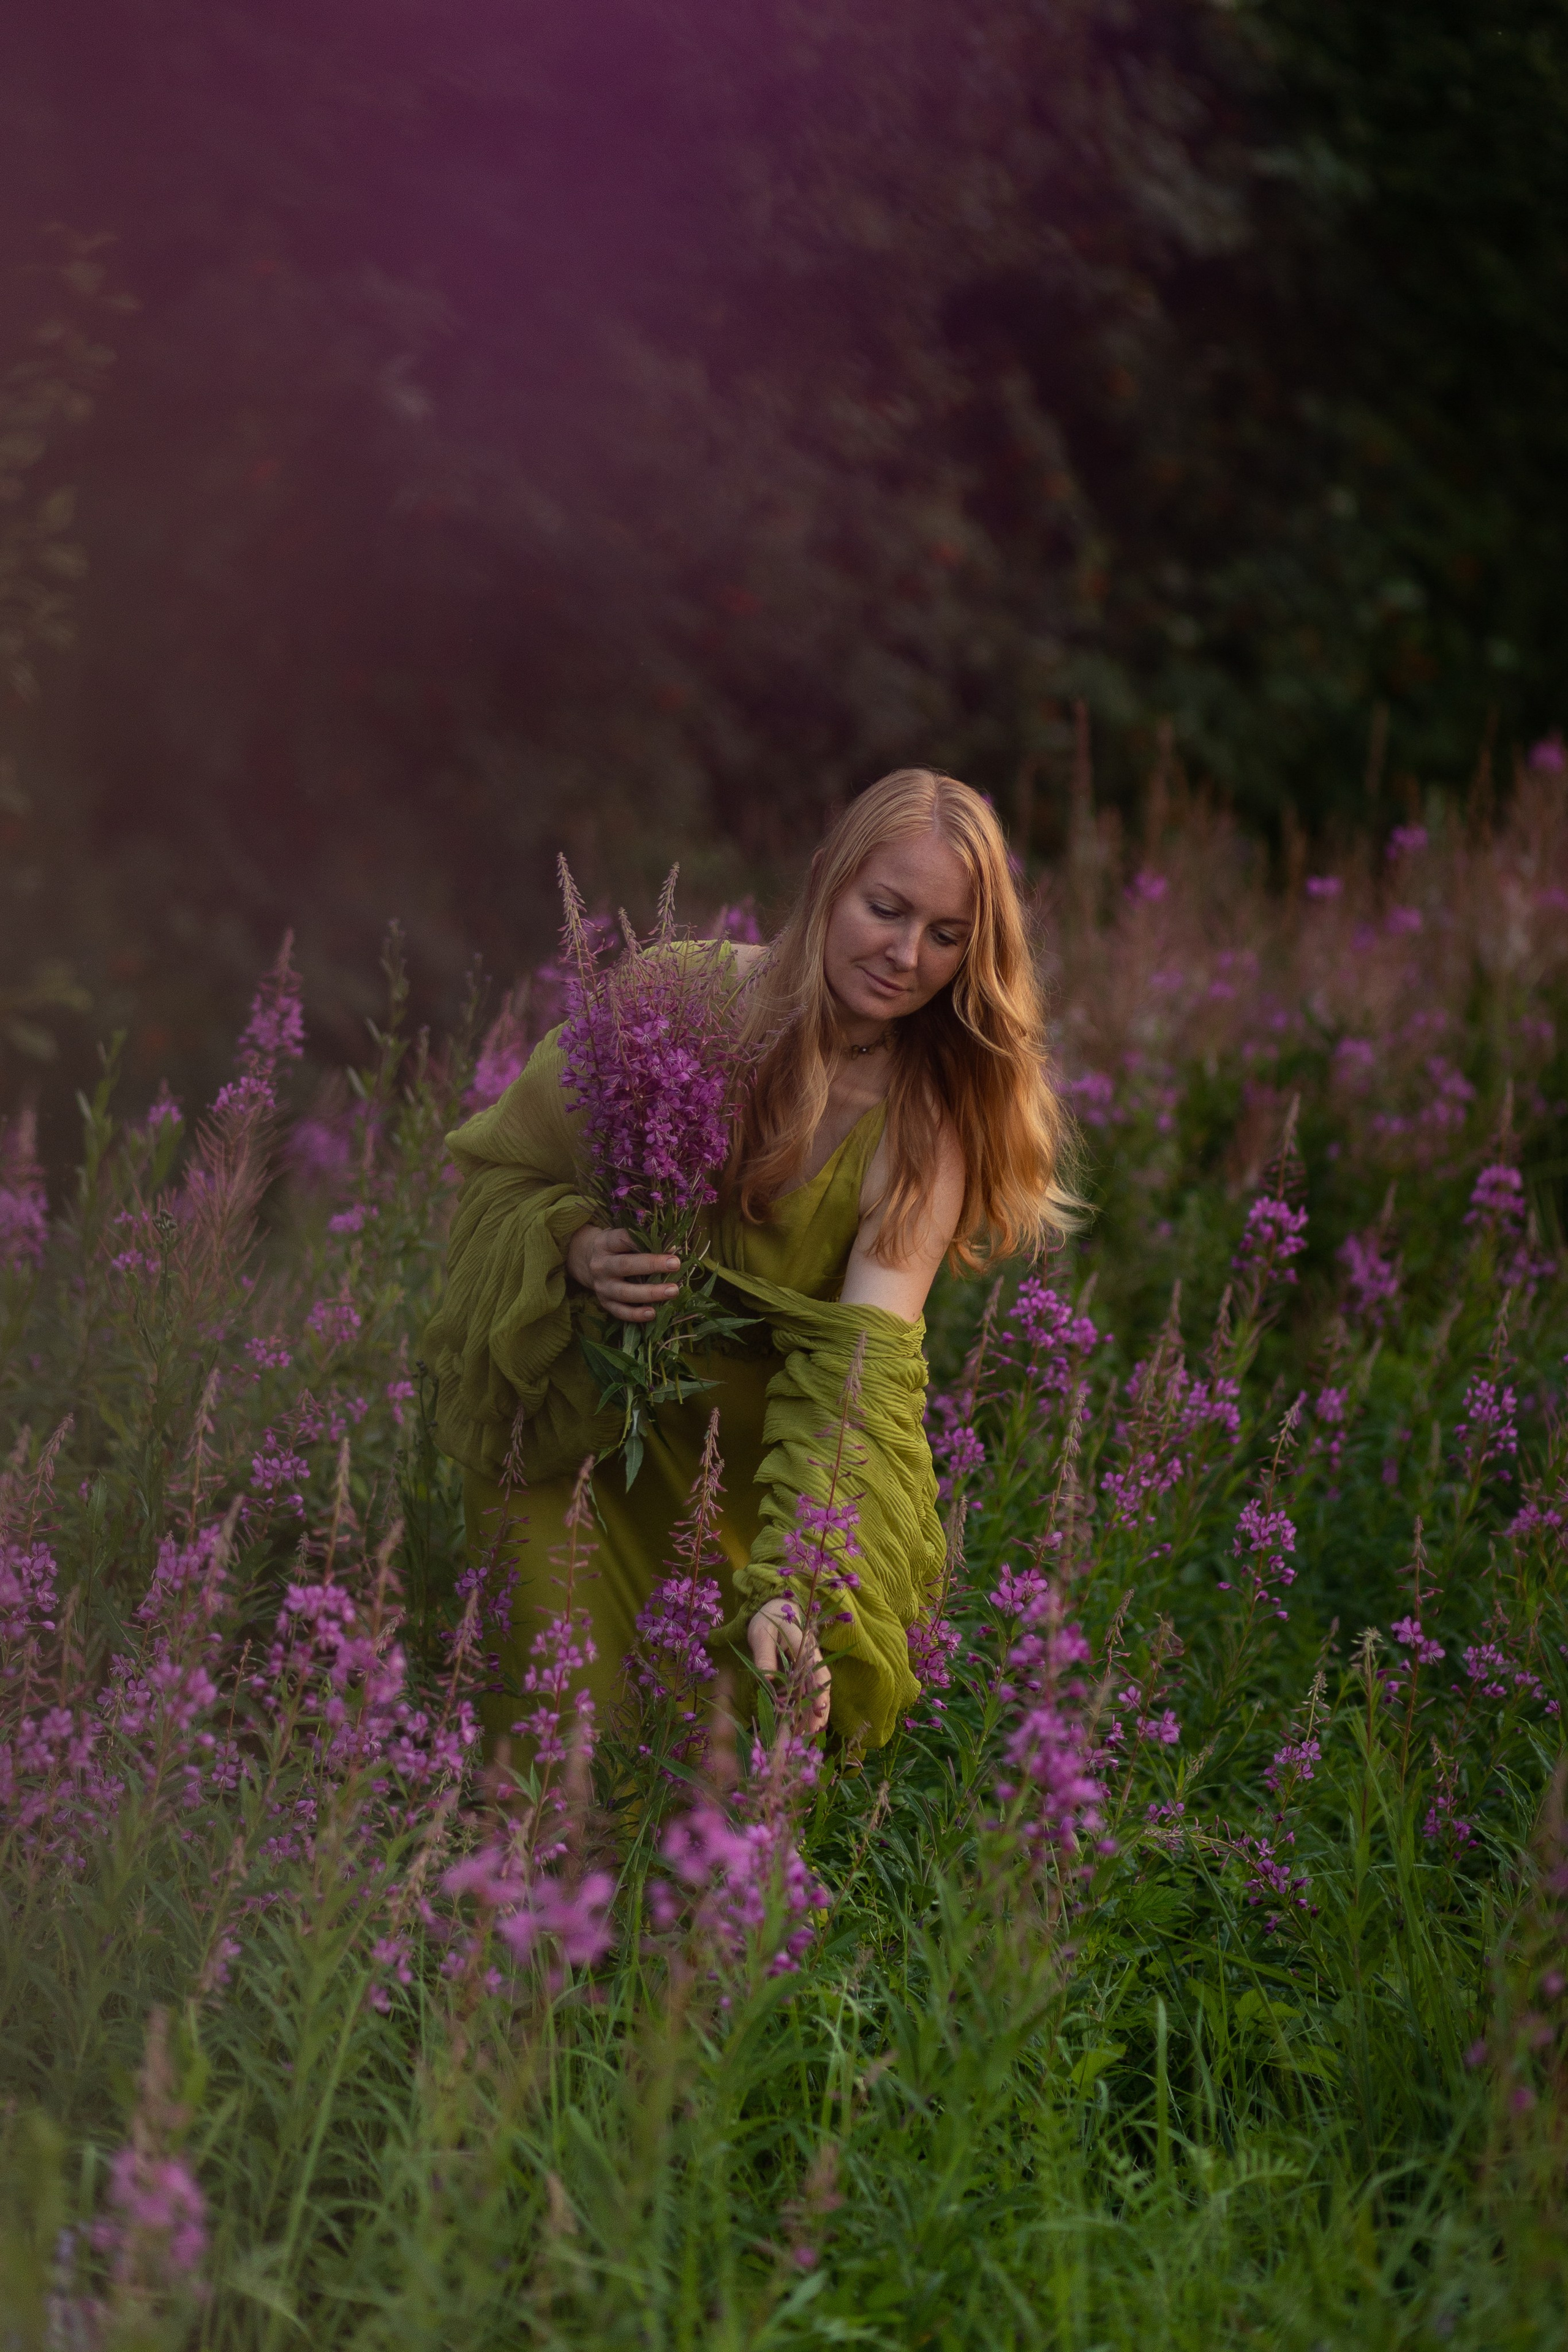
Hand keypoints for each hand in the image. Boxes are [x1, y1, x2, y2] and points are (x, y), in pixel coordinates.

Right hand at [565, 1224, 680, 1321]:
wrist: (589, 1264)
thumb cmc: (616, 1249)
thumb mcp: (624, 1240)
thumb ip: (644, 1242)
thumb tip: (672, 1250)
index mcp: (604, 1243)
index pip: (622, 1239)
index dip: (643, 1242)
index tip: (667, 1245)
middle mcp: (600, 1265)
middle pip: (625, 1265)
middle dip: (652, 1265)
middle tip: (675, 1265)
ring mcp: (601, 1286)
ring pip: (624, 1292)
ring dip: (650, 1293)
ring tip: (672, 1291)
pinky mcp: (604, 1302)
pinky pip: (620, 1311)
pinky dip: (636, 1314)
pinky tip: (653, 1313)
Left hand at [747, 1598, 831, 1735]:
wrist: (773, 1608)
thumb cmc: (767, 1621)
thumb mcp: (760, 1635)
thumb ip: (764, 1656)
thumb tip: (765, 1680)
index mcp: (803, 1644)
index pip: (815, 1668)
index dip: (819, 1689)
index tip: (820, 1708)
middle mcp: (811, 1656)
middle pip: (821, 1684)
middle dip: (820, 1708)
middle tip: (815, 1731)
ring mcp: (808, 1665)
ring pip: (816, 1690)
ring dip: (814, 1711)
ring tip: (810, 1734)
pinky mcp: (802, 1672)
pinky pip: (807, 1691)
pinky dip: (806, 1707)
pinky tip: (801, 1724)